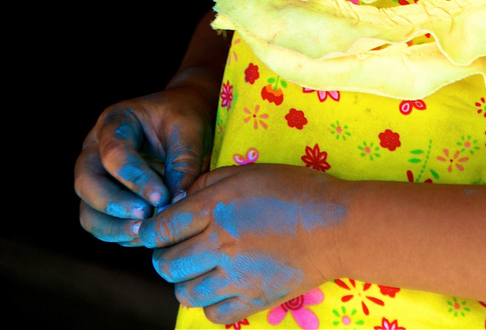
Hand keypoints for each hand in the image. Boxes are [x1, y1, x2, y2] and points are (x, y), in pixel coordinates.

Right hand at [74, 86, 213, 245]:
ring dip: (113, 227)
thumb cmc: (185, 119)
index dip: (135, 179)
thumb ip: (183, 163)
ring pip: (88, 211)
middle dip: (114, 205)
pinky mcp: (104, 200)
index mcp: (115, 121)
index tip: (162, 196)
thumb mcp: (190, 130)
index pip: (114, 153)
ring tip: (147, 233)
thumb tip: (174, 203)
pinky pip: (101, 225)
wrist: (184, 125)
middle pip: (86, 182)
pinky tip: (148, 236)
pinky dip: (121, 235)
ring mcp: (96, 177)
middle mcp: (96, 149)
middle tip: (147, 216)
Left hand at [138, 163, 344, 323]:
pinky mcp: (253, 300)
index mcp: (216, 207)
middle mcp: (220, 244)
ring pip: (185, 293)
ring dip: (184, 282)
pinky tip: (218, 287)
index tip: (149, 232)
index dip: (148, 232)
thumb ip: (208, 182)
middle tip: (173, 250)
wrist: (336, 225)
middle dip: (163, 257)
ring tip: (195, 270)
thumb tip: (180, 200)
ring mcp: (236, 276)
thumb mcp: (248, 171)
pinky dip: (209, 304)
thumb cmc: (294, 189)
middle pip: (167, 264)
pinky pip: (213, 314)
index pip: (162, 228)